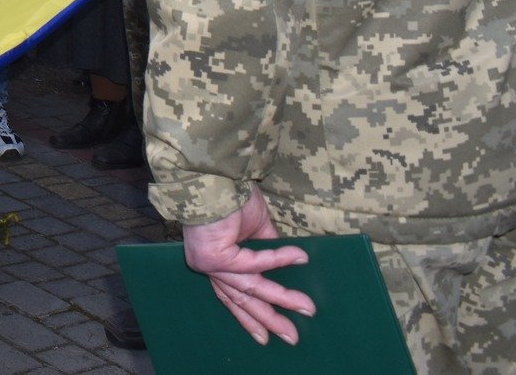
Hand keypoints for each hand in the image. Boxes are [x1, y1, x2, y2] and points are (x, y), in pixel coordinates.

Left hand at [183, 187, 313, 345]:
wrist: (211, 176)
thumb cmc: (230, 196)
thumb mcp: (255, 227)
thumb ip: (267, 248)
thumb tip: (289, 261)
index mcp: (214, 261)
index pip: (231, 297)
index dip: (249, 318)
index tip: (265, 338)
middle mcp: (207, 267)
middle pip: (240, 300)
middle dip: (268, 320)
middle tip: (292, 338)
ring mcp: (209, 264)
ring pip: (250, 288)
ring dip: (282, 298)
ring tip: (308, 307)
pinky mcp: (216, 257)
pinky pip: (254, 264)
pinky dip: (278, 260)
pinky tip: (300, 257)